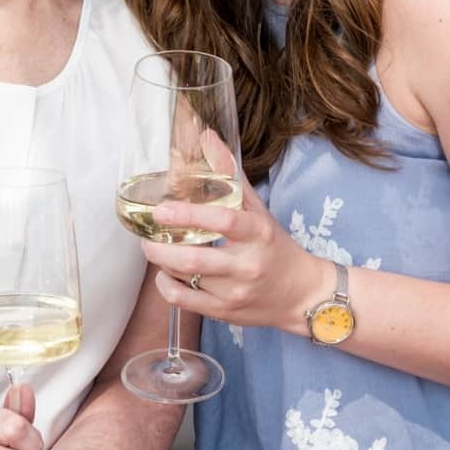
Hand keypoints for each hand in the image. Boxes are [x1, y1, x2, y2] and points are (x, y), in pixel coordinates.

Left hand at [140, 145, 327, 332]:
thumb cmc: (274, 246)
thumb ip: (229, 174)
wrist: (303, 295)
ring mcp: (236, 292)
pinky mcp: (226, 313)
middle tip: (146, 235)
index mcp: (257, 233)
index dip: (188, 215)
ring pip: (185, 278)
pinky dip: (166, 287)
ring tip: (154, 249)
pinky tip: (165, 274)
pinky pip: (184, 302)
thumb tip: (205, 136)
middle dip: (160, 247)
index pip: (223, 221)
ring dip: (161, 263)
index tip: (160, 210)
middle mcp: (247, 265)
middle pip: (194, 258)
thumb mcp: (257, 209)